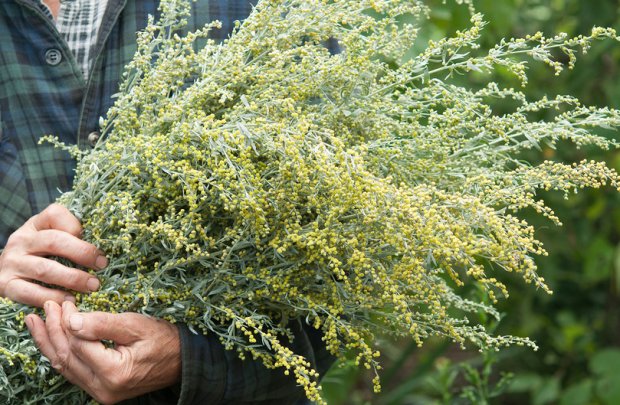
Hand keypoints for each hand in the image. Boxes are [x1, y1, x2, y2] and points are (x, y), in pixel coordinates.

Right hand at [0, 204, 104, 306]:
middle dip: (82, 253)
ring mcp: (11, 263)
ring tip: (92, 285)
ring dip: (73, 278)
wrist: (3, 273)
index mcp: (34, 225)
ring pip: (45, 269)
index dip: (76, 226)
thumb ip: (70, 235)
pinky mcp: (6, 285)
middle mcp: (20, 241)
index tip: (96, 241)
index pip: (55, 215)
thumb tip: (100, 245)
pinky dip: (53, 297)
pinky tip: (70, 300)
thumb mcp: (51, 238)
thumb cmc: (39, 255)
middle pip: (54, 241)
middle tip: (102, 265)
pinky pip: (31, 293)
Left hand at [26, 301, 180, 404]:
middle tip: (48, 305)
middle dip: (53, 330)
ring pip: (65, 367)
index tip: (65, 301)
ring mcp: (101, 393)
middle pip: (67, 357)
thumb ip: (103, 324)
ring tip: (36, 322)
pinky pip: (73, 372)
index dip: (67, 321)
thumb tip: (72, 320)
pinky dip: (59, 354)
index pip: (78, 344)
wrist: (181, 362)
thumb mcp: (136, 325)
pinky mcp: (100, 390)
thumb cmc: (164, 340)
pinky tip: (50, 341)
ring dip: (49, 342)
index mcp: (114, 372)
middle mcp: (103, 389)